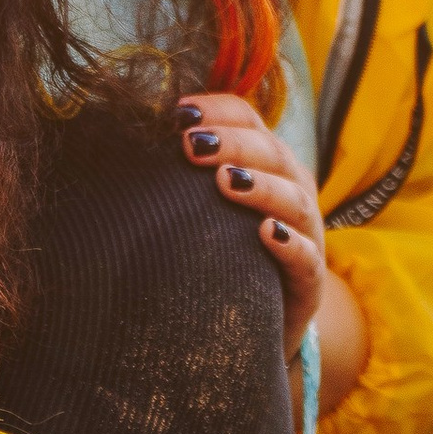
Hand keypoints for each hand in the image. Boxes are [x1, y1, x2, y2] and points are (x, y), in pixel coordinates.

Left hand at [178, 91, 360, 394]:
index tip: (178, 113)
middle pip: (271, 153)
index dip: (218, 110)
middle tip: (192, 145)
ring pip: (294, 200)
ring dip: (261, 186)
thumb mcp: (204, 209)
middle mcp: (291, 190)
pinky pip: (306, 258)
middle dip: (233, 144)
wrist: (262, 322)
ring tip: (226, 181)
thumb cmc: (224, 254)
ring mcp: (306, 234)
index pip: (248, 120)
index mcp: (265, 163)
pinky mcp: (308, 281)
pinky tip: (266, 233)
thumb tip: (123, 144)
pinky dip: (290, 243)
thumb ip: (180, 176)